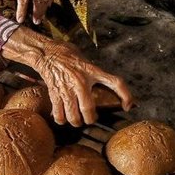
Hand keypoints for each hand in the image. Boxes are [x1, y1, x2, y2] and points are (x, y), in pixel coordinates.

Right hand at [1, 28, 134, 126]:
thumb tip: (103, 86)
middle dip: (90, 119)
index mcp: (92, 70)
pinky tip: (63, 119)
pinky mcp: (55, 93)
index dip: (126, 95)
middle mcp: (81, 81)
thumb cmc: (67, 54)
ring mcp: (67, 88)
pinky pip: (59, 113)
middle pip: (89, 109)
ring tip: (77, 121)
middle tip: (90, 119)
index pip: (116, 82)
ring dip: (76, 122)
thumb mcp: (86, 60)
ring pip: (73, 115)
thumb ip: (94, 73)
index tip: (128, 106)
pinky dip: (61, 120)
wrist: (46, 52)